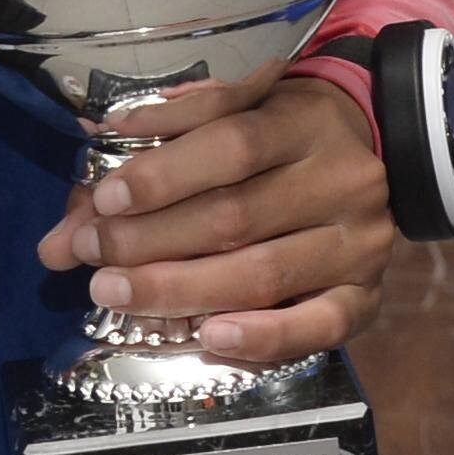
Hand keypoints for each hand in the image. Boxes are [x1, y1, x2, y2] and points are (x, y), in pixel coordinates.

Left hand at [37, 71, 399, 367]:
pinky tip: (208, 336)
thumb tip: (75, 207)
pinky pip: (319, 326)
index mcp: (301, 121)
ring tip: (115, 292)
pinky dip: (262, 337)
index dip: (163, 174)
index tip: (105, 199)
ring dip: (179, 290)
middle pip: (236, 216)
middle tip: (89, 253)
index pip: (231, 144)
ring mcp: (359, 243)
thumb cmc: (277, 134)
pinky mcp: (367, 296)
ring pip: (263, 274)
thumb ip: (155, 150)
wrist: (378, 154)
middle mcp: (339, 180)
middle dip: (149, 240)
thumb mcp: (227, 117)